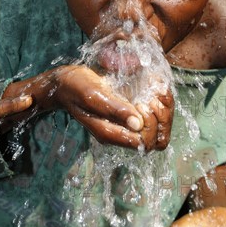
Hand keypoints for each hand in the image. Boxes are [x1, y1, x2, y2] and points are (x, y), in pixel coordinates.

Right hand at [3, 65, 173, 150]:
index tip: (144, 104)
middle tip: (151, 98)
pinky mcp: (125, 114)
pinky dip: (156, 107)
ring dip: (160, 114)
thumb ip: (115, 109)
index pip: (143, 143)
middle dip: (160, 120)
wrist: (65, 83)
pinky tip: (151, 91)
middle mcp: (118, 133)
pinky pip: (149, 120)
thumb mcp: (94, 94)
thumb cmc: (76, 87)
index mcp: (109, 133)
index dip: (150, 125)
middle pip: (153, 141)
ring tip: (153, 93)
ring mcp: (122, 125)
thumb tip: (137, 124)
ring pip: (155, 132)